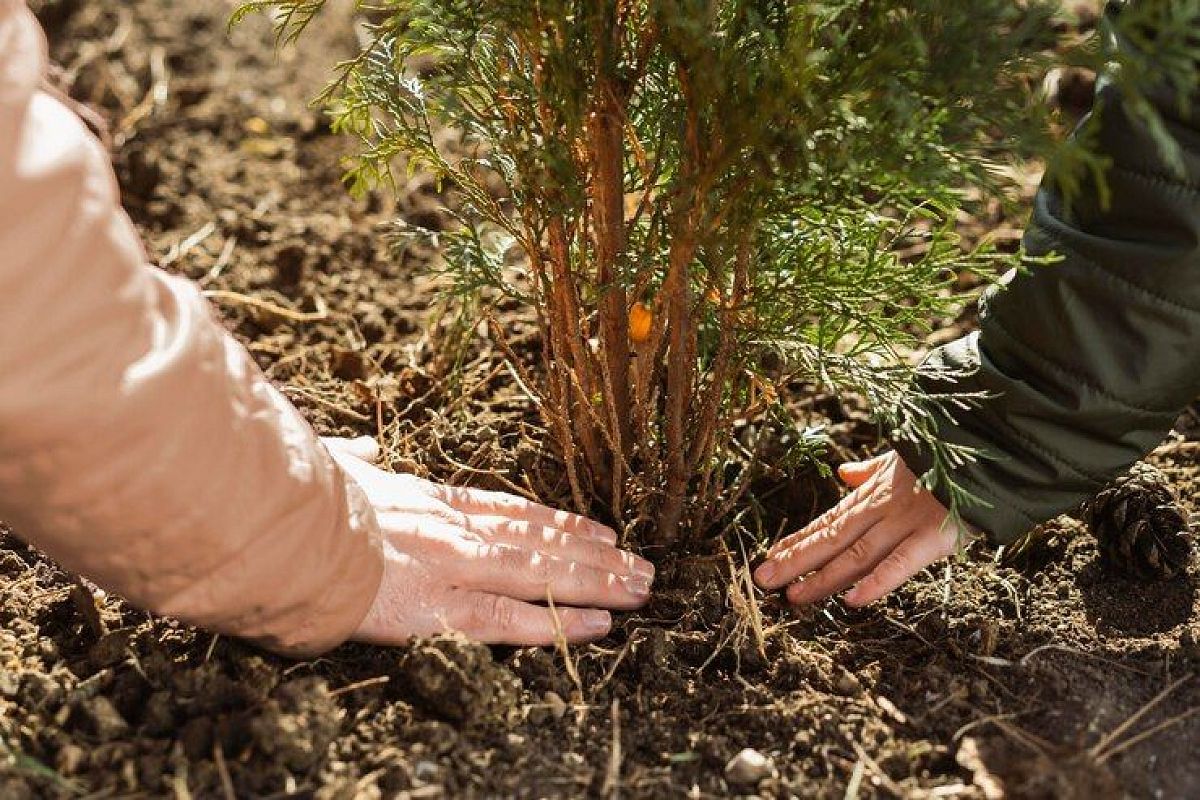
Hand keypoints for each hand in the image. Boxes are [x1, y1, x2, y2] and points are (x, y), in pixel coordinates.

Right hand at [323, 436, 653, 645]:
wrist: (275, 528)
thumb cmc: (299, 498)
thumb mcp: (335, 468)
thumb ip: (357, 461)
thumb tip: (364, 450)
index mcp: (430, 499)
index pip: (512, 512)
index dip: (561, 523)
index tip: (600, 530)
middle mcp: (454, 530)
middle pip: (540, 542)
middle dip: (596, 555)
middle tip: (641, 564)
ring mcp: (452, 566)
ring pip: (541, 576)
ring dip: (597, 584)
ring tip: (641, 589)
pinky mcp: (439, 608)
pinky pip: (512, 619)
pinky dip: (559, 623)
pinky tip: (599, 626)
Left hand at [753, 451, 972, 606]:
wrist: (990, 444)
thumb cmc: (948, 456)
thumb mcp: (903, 459)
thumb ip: (872, 470)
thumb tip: (845, 473)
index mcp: (874, 494)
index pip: (828, 522)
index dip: (798, 542)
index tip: (769, 558)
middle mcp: (882, 508)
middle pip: (831, 539)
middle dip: (795, 561)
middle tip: (761, 582)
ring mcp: (906, 522)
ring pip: (856, 554)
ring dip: (822, 577)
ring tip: (793, 596)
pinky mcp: (935, 536)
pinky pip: (901, 563)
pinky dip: (877, 582)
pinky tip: (851, 600)